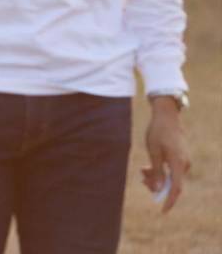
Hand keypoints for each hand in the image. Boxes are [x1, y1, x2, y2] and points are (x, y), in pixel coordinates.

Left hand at [143, 98, 190, 212]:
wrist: (166, 116)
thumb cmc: (158, 132)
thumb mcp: (153, 152)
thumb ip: (156, 171)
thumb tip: (159, 189)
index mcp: (178, 164)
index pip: (176, 188)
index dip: (169, 201)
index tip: (162, 211)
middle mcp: (184, 164)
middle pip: (172, 184)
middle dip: (157, 185)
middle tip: (142, 180)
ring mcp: (183, 161)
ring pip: (170, 176)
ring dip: (156, 177)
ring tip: (142, 171)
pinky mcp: (180, 157)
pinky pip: (171, 170)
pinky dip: (160, 171)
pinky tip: (147, 168)